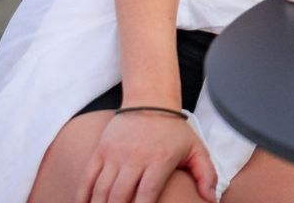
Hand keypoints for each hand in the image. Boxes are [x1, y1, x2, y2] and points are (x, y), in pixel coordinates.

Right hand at [76, 110, 216, 202]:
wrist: (150, 100)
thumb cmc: (174, 131)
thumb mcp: (196, 149)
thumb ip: (207, 174)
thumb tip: (212, 199)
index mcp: (159, 160)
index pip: (146, 195)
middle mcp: (135, 158)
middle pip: (119, 196)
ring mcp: (115, 154)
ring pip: (101, 190)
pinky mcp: (100, 151)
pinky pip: (87, 179)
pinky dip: (82, 197)